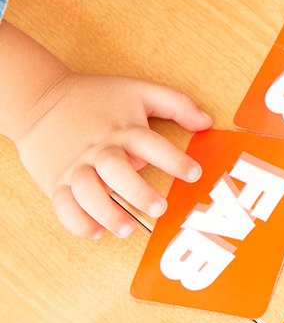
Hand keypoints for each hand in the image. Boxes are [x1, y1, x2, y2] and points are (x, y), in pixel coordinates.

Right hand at [15, 72, 212, 238]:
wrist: (38, 99)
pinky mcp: (56, 181)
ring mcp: (74, 167)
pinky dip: (76, 221)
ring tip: (126, 228)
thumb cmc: (95, 97)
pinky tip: (95, 232)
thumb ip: (176, 103)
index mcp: (121, 129)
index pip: (149, 143)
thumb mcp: (138, 90)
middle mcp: (98, 150)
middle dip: (138, 191)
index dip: (172, 159)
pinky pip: (62, 206)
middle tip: (160, 208)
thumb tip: (207, 122)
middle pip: (115, 170)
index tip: (194, 173)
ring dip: (105, 212)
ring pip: (86, 192)